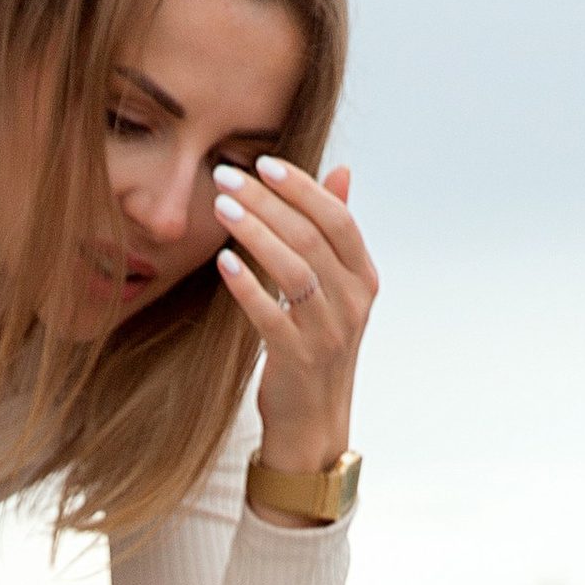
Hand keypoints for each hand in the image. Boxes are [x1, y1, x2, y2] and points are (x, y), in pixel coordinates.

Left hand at [209, 155, 377, 484]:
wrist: (313, 421)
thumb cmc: (317, 345)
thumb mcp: (336, 288)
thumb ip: (335, 232)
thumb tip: (341, 170)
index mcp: (363, 278)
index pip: (337, 219)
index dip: (301, 187)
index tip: (262, 163)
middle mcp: (353, 302)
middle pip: (310, 237)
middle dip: (266, 201)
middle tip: (227, 177)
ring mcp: (328, 332)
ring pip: (293, 270)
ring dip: (254, 233)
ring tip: (220, 208)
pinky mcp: (298, 359)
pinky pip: (271, 315)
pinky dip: (246, 285)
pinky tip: (223, 262)